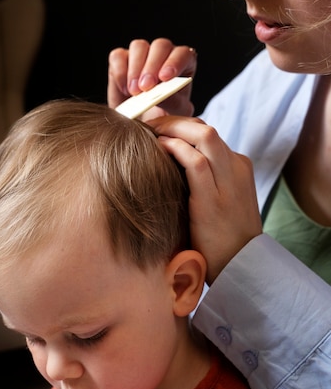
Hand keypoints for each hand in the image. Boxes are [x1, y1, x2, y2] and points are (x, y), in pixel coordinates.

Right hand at [108, 38, 195, 116]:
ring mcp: (141, 54)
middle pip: (160, 46)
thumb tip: (163, 95)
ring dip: (135, 68)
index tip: (165, 78)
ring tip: (134, 92)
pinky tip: (124, 89)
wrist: (142, 122)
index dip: (174, 62)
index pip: (182, 54)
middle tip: (146, 87)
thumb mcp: (175, 113)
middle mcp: (163, 54)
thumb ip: (173, 102)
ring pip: (138, 46)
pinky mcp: (121, 59)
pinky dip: (120, 72)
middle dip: (152, 66)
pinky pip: (118, 56)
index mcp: (183, 63)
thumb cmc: (164, 114)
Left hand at [148, 115, 262, 283]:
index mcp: (238, 166)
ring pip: (204, 136)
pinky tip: (159, 149)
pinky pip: (197, 163)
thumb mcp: (219, 199)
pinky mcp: (214, 201)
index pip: (207, 132)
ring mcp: (228, 183)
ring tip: (149, 132)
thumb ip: (201, 178)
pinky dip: (176, 150)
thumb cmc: (221, 236)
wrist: (241, 267)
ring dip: (172, 128)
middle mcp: (236, 169)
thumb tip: (167, 158)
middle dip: (173, 121)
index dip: (179, 125)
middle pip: (205, 128)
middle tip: (147, 123)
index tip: (156, 125)